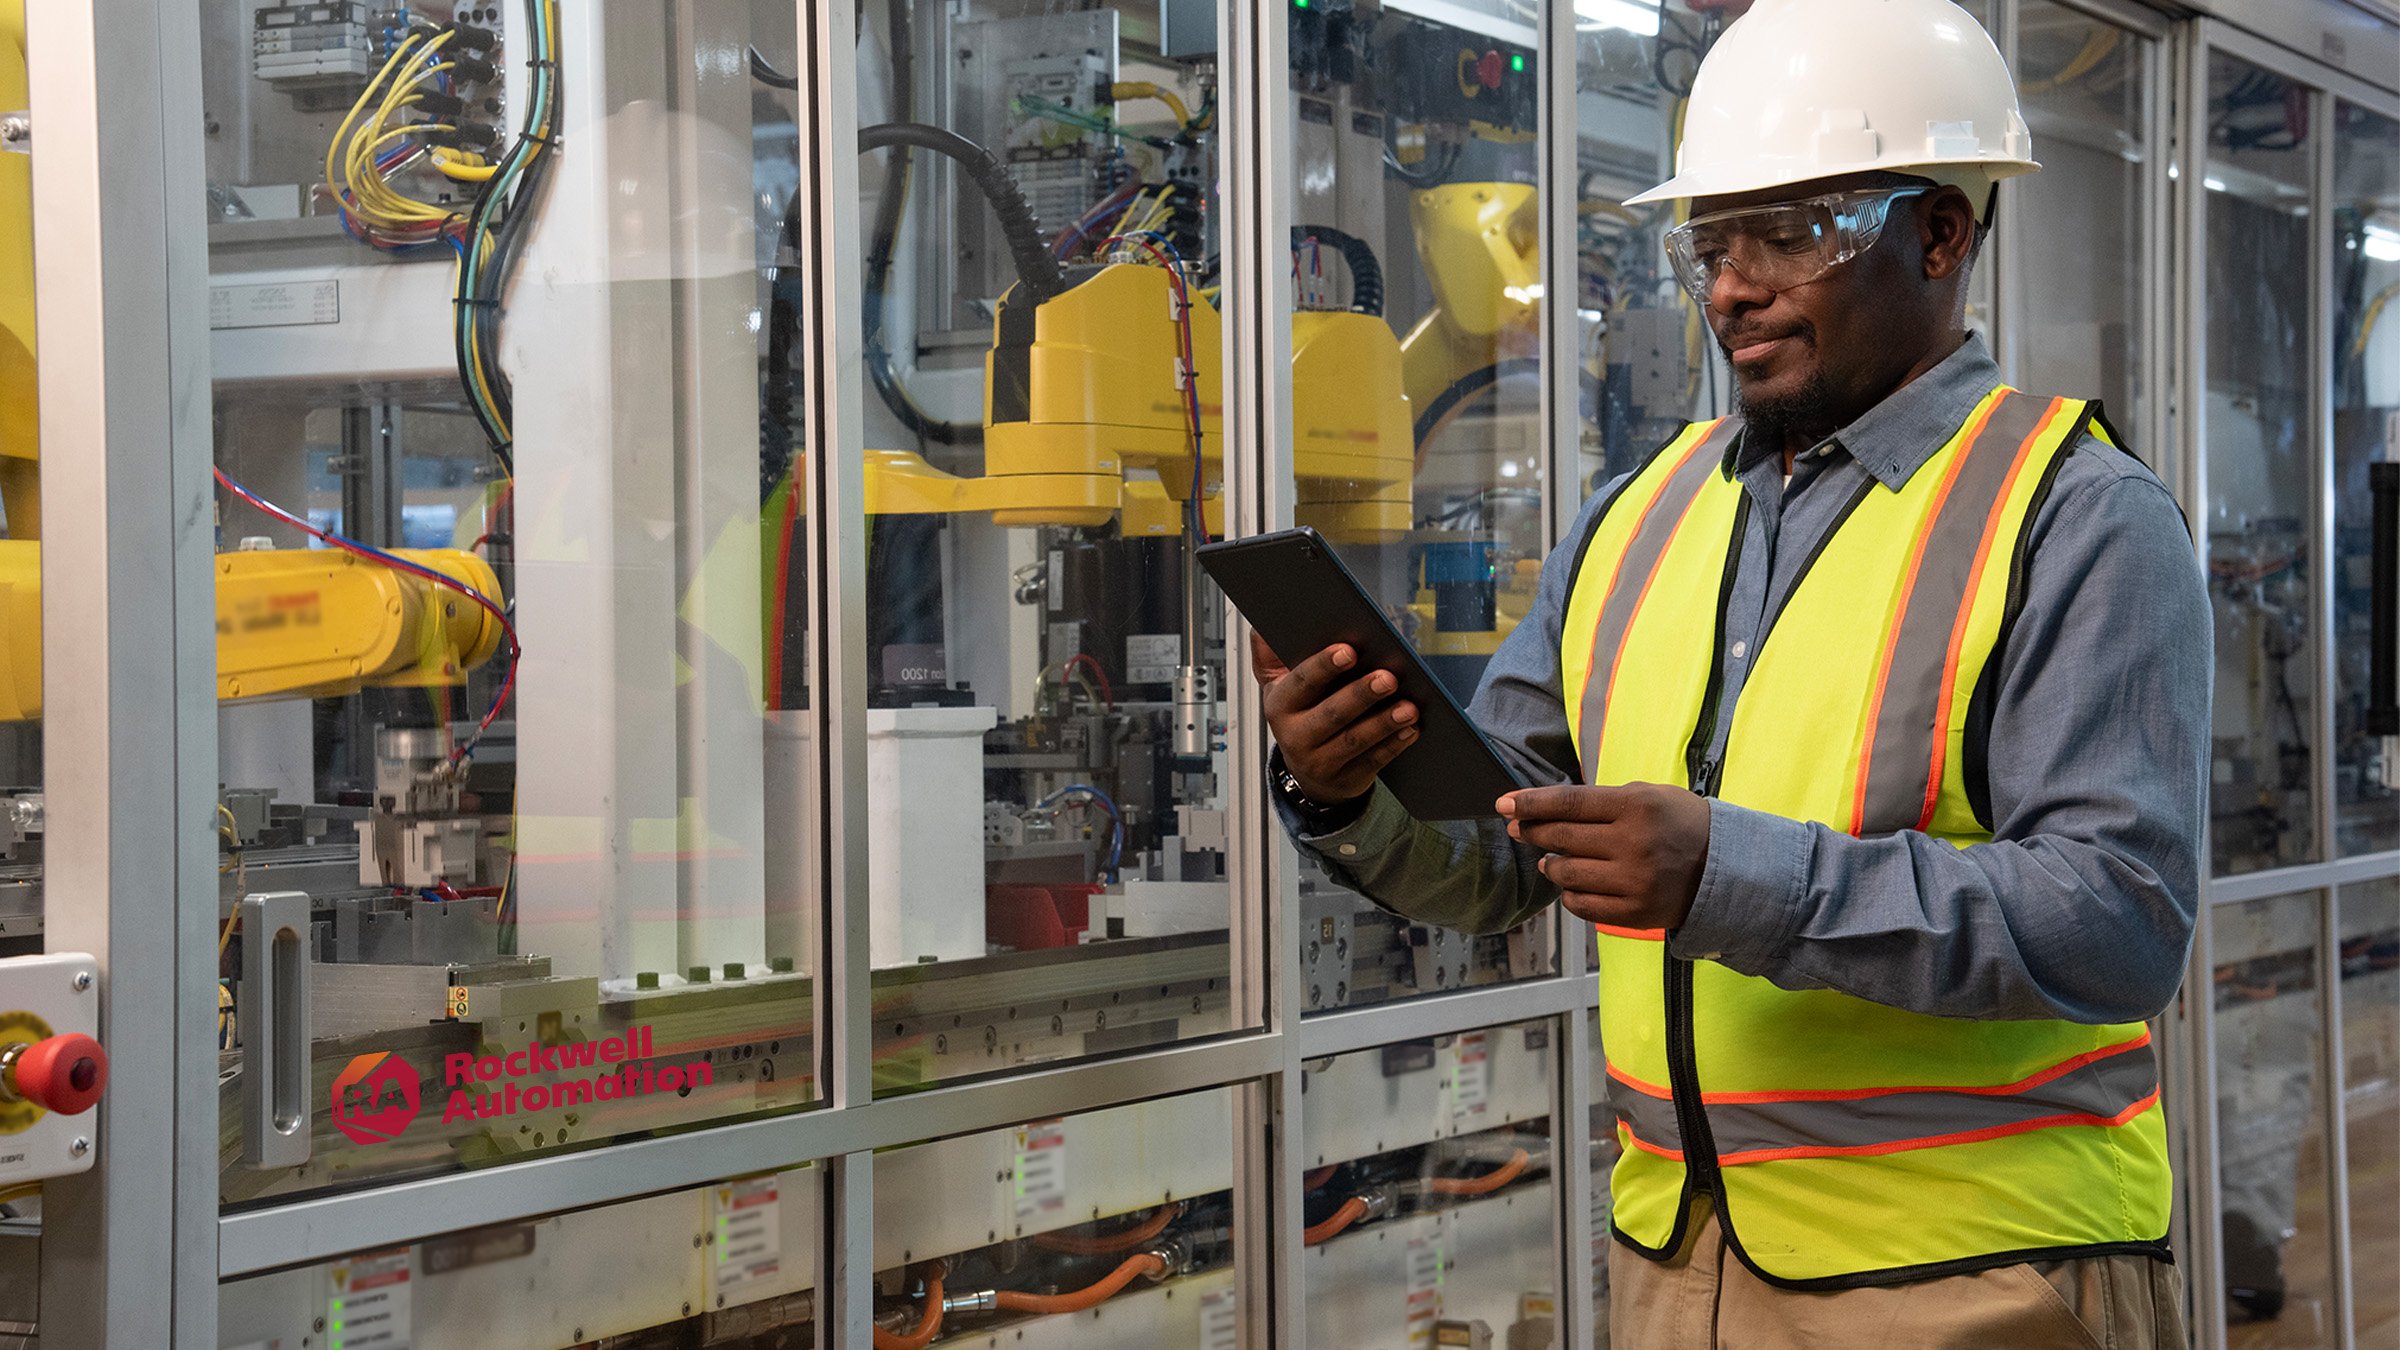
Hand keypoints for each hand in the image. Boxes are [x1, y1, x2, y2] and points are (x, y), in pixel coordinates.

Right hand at [1251, 633, 1419, 804]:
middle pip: (1331, 714)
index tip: (1349, 650)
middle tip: (1388, 678)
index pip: (1301, 683)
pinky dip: (1394, 745)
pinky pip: (1373, 761)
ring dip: (1384, 723)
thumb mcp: (1279, 686)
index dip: (1324, 666)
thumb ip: (1270, 656)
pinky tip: (1411, 729)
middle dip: (1360, 695)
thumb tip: (1261, 627)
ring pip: (1354, 740)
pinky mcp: (1346, 779)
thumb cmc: (1299, 716)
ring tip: (1409, 707)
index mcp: (1280, 705)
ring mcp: (1320, 762)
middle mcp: (1295, 736)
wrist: (1307, 772)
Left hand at [1498, 783, 1711, 930]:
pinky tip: (1571, 884)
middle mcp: (1632, 844)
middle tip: (1518, 828)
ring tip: (1549, 859)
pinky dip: (1568, 893)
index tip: (1504, 804)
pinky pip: (1582, 905)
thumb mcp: (1650, 795)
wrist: (1727, 869)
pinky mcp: (1634, 913)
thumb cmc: (1682, 824)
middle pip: (1562, 837)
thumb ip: (1603, 801)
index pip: (1569, 803)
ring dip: (1550, 864)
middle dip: (1532, 831)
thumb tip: (1550, 809)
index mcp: (1636, 807)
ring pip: (1567, 873)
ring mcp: (1633, 882)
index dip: (1531, 803)